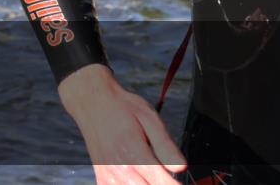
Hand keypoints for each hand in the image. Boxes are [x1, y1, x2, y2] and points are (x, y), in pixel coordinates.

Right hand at [59, 65, 186, 184]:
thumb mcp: (149, 118)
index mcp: (134, 154)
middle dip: (163, 184)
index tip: (188, 182)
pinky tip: (137, 177)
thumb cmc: (123, 107)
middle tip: (169, 176)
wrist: (91, 101)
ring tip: (153, 174)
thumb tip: (181, 168)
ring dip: (148, 184)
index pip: (163, 184)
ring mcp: (108, 176)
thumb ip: (165, 145)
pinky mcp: (101, 179)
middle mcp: (119, 169)